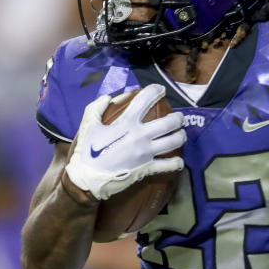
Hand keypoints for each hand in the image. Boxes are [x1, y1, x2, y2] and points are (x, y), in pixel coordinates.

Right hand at [65, 84, 185, 200]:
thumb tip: (107, 97)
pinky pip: (168, 165)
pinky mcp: (147, 168)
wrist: (87, 178)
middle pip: (169, 123)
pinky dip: (177, 163)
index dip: (156, 90)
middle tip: (179, 117)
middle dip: (178, 118)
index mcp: (126, 123)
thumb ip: (96, 107)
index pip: (145, 100)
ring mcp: (146, 153)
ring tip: (181, 134)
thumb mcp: (87, 125)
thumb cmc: (87, 151)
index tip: (161, 89)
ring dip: (181, 136)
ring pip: (174, 142)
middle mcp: (140, 136)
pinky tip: (179, 161)